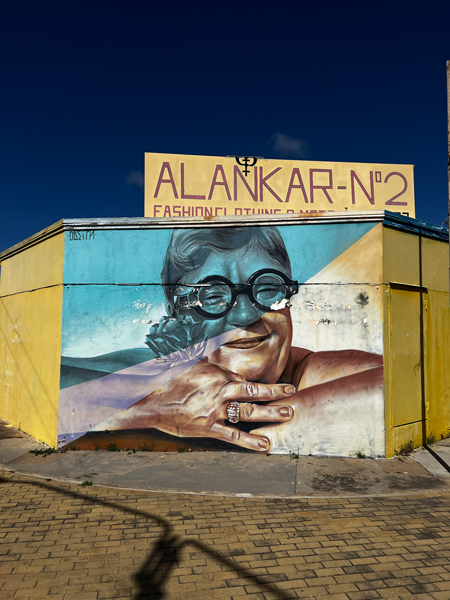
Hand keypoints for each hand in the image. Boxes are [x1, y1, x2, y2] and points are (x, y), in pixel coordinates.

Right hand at [107, 360, 295, 451]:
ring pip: (249, 412)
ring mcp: (215, 411)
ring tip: (288, 414)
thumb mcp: (192, 359)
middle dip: (276, 394)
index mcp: (218, 374)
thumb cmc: (170, 379)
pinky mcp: (208, 428)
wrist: (150, 400)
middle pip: (254, 392)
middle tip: (293, 395)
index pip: (246, 378)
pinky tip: (266, 445)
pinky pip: (233, 436)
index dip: (264, 383)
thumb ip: (212, 351)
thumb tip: (229, 337)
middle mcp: (220, 391)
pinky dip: (251, 441)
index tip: (281, 384)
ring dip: (270, 414)